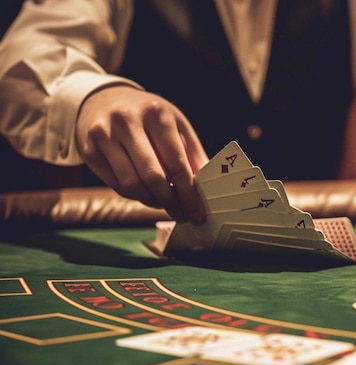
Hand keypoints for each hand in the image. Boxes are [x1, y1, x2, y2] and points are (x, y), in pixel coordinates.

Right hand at [76, 86, 207, 224]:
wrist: (103, 99)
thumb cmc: (147, 115)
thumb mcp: (174, 123)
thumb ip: (192, 152)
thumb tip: (207, 185)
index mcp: (156, 113)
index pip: (176, 163)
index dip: (189, 193)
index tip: (197, 213)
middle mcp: (127, 121)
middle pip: (153, 176)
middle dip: (171, 202)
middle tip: (182, 215)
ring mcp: (104, 135)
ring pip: (132, 184)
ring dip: (152, 201)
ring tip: (164, 204)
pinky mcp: (89, 150)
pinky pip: (116, 184)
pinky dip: (134, 196)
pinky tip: (146, 195)